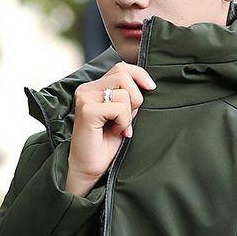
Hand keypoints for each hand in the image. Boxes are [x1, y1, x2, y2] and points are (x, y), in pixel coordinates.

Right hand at [66, 62, 155, 196]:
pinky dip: (123, 122)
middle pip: (123, 75)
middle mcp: (87, 89)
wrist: (89, 168)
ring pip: (124, 93)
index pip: (121, 67)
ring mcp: (85, 97)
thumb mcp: (122, 115)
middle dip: (135, 98)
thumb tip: (147, 84)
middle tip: (127, 119)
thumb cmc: (106, 144)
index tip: (151, 87)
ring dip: (128, 115)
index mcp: (94, 87)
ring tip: (119, 128)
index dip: (139, 74)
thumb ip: (128, 98)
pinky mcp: (87, 109)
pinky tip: (115, 132)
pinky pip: (119, 108)